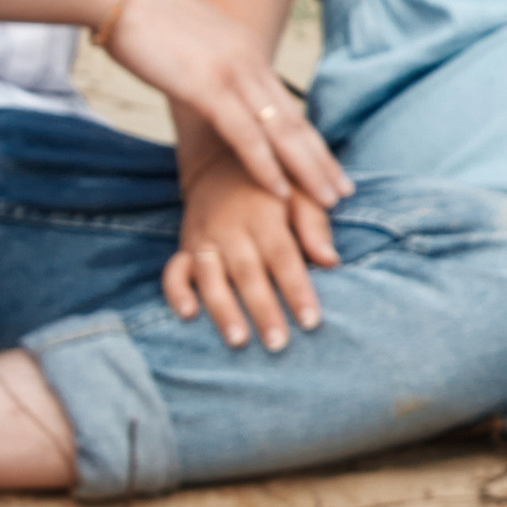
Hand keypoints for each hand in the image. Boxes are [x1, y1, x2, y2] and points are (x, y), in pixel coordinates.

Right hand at [103, 0, 346, 208]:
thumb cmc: (141, 17)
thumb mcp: (191, 39)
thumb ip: (210, 60)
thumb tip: (211, 74)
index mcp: (247, 49)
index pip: (287, 103)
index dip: (309, 138)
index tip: (327, 165)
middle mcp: (250, 61)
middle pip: (296, 119)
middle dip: (321, 160)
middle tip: (344, 191)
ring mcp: (233, 74)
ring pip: (282, 131)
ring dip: (308, 169)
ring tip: (328, 200)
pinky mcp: (208, 88)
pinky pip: (246, 136)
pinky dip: (266, 166)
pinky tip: (281, 191)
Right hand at [164, 148, 343, 350]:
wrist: (223, 162)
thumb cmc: (274, 186)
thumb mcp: (301, 193)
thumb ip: (314, 226)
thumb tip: (331, 261)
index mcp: (264, 216)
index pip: (283, 257)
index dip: (297, 290)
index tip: (311, 321)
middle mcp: (231, 229)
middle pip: (248, 274)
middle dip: (263, 310)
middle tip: (278, 344)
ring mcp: (205, 239)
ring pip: (211, 277)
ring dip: (223, 310)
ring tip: (238, 341)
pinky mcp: (185, 246)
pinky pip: (174, 271)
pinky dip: (177, 292)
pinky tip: (188, 315)